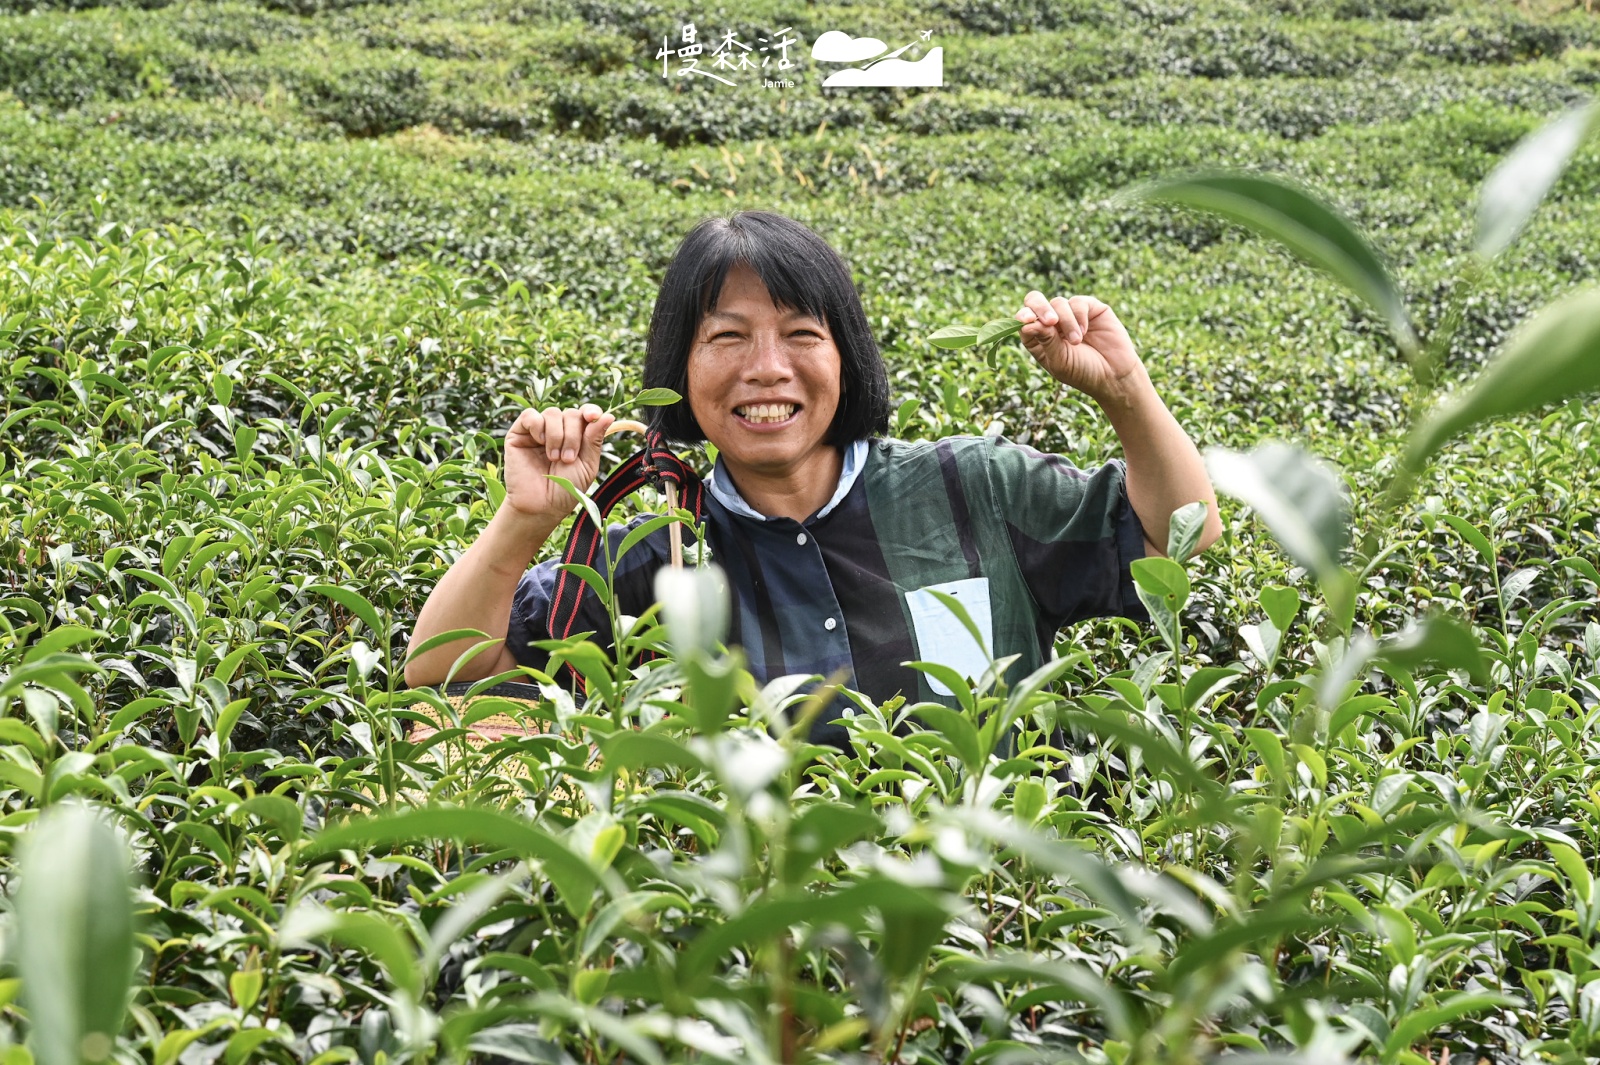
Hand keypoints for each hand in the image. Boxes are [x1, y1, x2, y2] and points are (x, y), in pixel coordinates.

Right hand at [502, 404, 615, 520]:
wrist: (541, 505)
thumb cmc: (566, 489)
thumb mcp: (587, 465)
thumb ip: (595, 439)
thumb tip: (608, 415)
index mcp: (577, 437)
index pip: (585, 414)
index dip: (590, 411)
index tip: (593, 416)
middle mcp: (559, 431)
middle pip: (571, 413)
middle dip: (573, 435)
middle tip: (568, 459)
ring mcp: (538, 431)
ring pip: (552, 413)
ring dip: (557, 435)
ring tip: (554, 458)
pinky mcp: (519, 434)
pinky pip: (529, 415)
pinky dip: (537, 425)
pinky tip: (539, 442)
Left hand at [1016, 291, 1147, 407]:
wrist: (1114, 375)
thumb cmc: (1083, 372)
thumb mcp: (1059, 360)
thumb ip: (1045, 340)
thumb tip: (1024, 323)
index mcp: (1039, 338)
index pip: (1023, 320)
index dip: (1023, 316)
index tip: (1027, 320)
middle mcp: (1052, 324)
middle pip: (1035, 302)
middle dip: (1039, 307)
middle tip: (1050, 321)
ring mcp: (1070, 315)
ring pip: (1058, 303)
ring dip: (1066, 322)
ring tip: (1076, 341)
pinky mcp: (1090, 309)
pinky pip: (1078, 302)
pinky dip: (1079, 316)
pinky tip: (1084, 332)